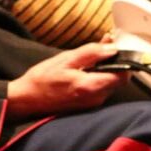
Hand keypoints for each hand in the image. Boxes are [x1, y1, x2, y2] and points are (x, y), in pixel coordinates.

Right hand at [7, 43, 126, 117]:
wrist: (27, 100)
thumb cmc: (42, 79)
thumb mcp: (65, 59)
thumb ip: (91, 53)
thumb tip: (111, 48)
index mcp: (90, 86)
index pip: (122, 75)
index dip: (123, 60)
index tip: (116, 48)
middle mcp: (95, 98)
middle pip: (118, 80)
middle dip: (114, 62)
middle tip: (104, 46)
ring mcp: (92, 104)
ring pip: (110, 84)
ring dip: (106, 69)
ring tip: (92, 56)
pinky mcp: (87, 105)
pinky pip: (101, 88)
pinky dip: (99, 77)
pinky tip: (86, 68)